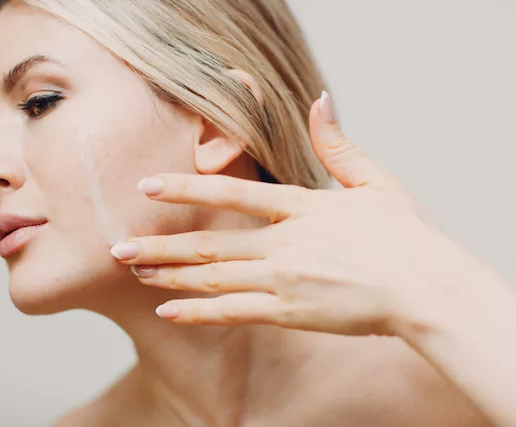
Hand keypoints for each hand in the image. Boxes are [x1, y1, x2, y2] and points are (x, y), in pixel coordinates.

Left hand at [110, 92, 470, 337]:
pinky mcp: (290, 313)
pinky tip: (169, 312)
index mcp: (303, 208)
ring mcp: (284, 280)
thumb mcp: (374, 181)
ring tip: (136, 274)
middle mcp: (284, 244)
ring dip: (171, 277)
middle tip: (119, 248)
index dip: (186, 189)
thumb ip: (338, 144)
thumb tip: (320, 100)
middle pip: (210, 243)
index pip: (233, 194)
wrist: (426, 288)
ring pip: (214, 278)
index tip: (148, 187)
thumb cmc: (405, 236)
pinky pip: (235, 312)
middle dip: (160, 246)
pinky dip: (199, 312)